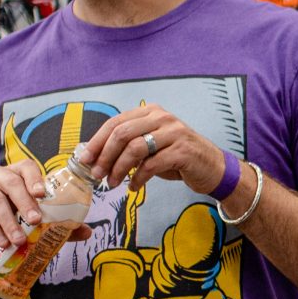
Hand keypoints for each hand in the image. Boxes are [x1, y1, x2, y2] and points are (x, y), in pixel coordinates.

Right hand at [0, 161, 86, 255]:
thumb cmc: (11, 229)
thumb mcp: (35, 228)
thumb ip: (59, 227)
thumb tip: (87, 231)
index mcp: (16, 175)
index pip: (26, 167)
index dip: (34, 178)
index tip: (42, 194)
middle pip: (10, 181)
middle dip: (24, 202)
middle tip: (35, 221)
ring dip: (8, 221)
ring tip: (19, 241)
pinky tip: (1, 242)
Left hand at [81, 103, 230, 198]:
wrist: (212, 168)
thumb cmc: (177, 157)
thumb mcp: (151, 146)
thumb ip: (128, 145)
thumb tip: (94, 156)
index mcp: (151, 112)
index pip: (116, 122)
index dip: (97, 141)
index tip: (84, 159)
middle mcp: (162, 118)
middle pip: (122, 134)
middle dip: (105, 156)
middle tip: (97, 174)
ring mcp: (174, 133)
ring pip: (135, 149)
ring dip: (119, 169)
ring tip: (113, 183)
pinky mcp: (183, 151)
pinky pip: (151, 165)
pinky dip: (138, 178)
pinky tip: (133, 187)